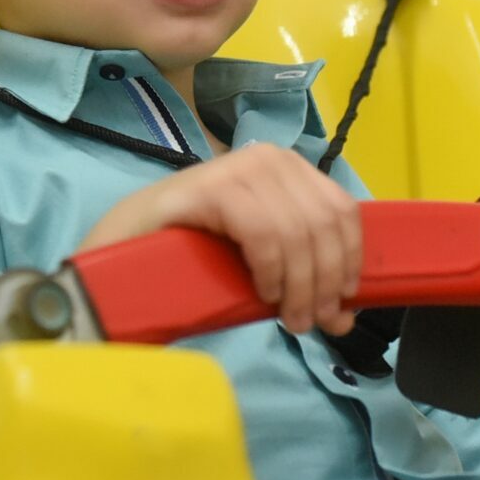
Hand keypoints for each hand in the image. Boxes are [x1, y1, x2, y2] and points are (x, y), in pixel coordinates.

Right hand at [82, 143, 361, 335]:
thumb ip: (304, 279)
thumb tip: (344, 316)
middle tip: (308, 321)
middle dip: (325, 282)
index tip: (343, 304)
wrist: (128, 242)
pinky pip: (263, 234)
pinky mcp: (215, 187)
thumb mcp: (264, 260)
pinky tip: (262, 290)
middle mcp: (271, 157)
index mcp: (290, 167)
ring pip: (298, 232)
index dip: (350, 260)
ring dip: (299, 285)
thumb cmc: (198, 250)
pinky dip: (270, 269)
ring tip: (288, 317)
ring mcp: (242, 167)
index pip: (343, 210)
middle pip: (325, 224)